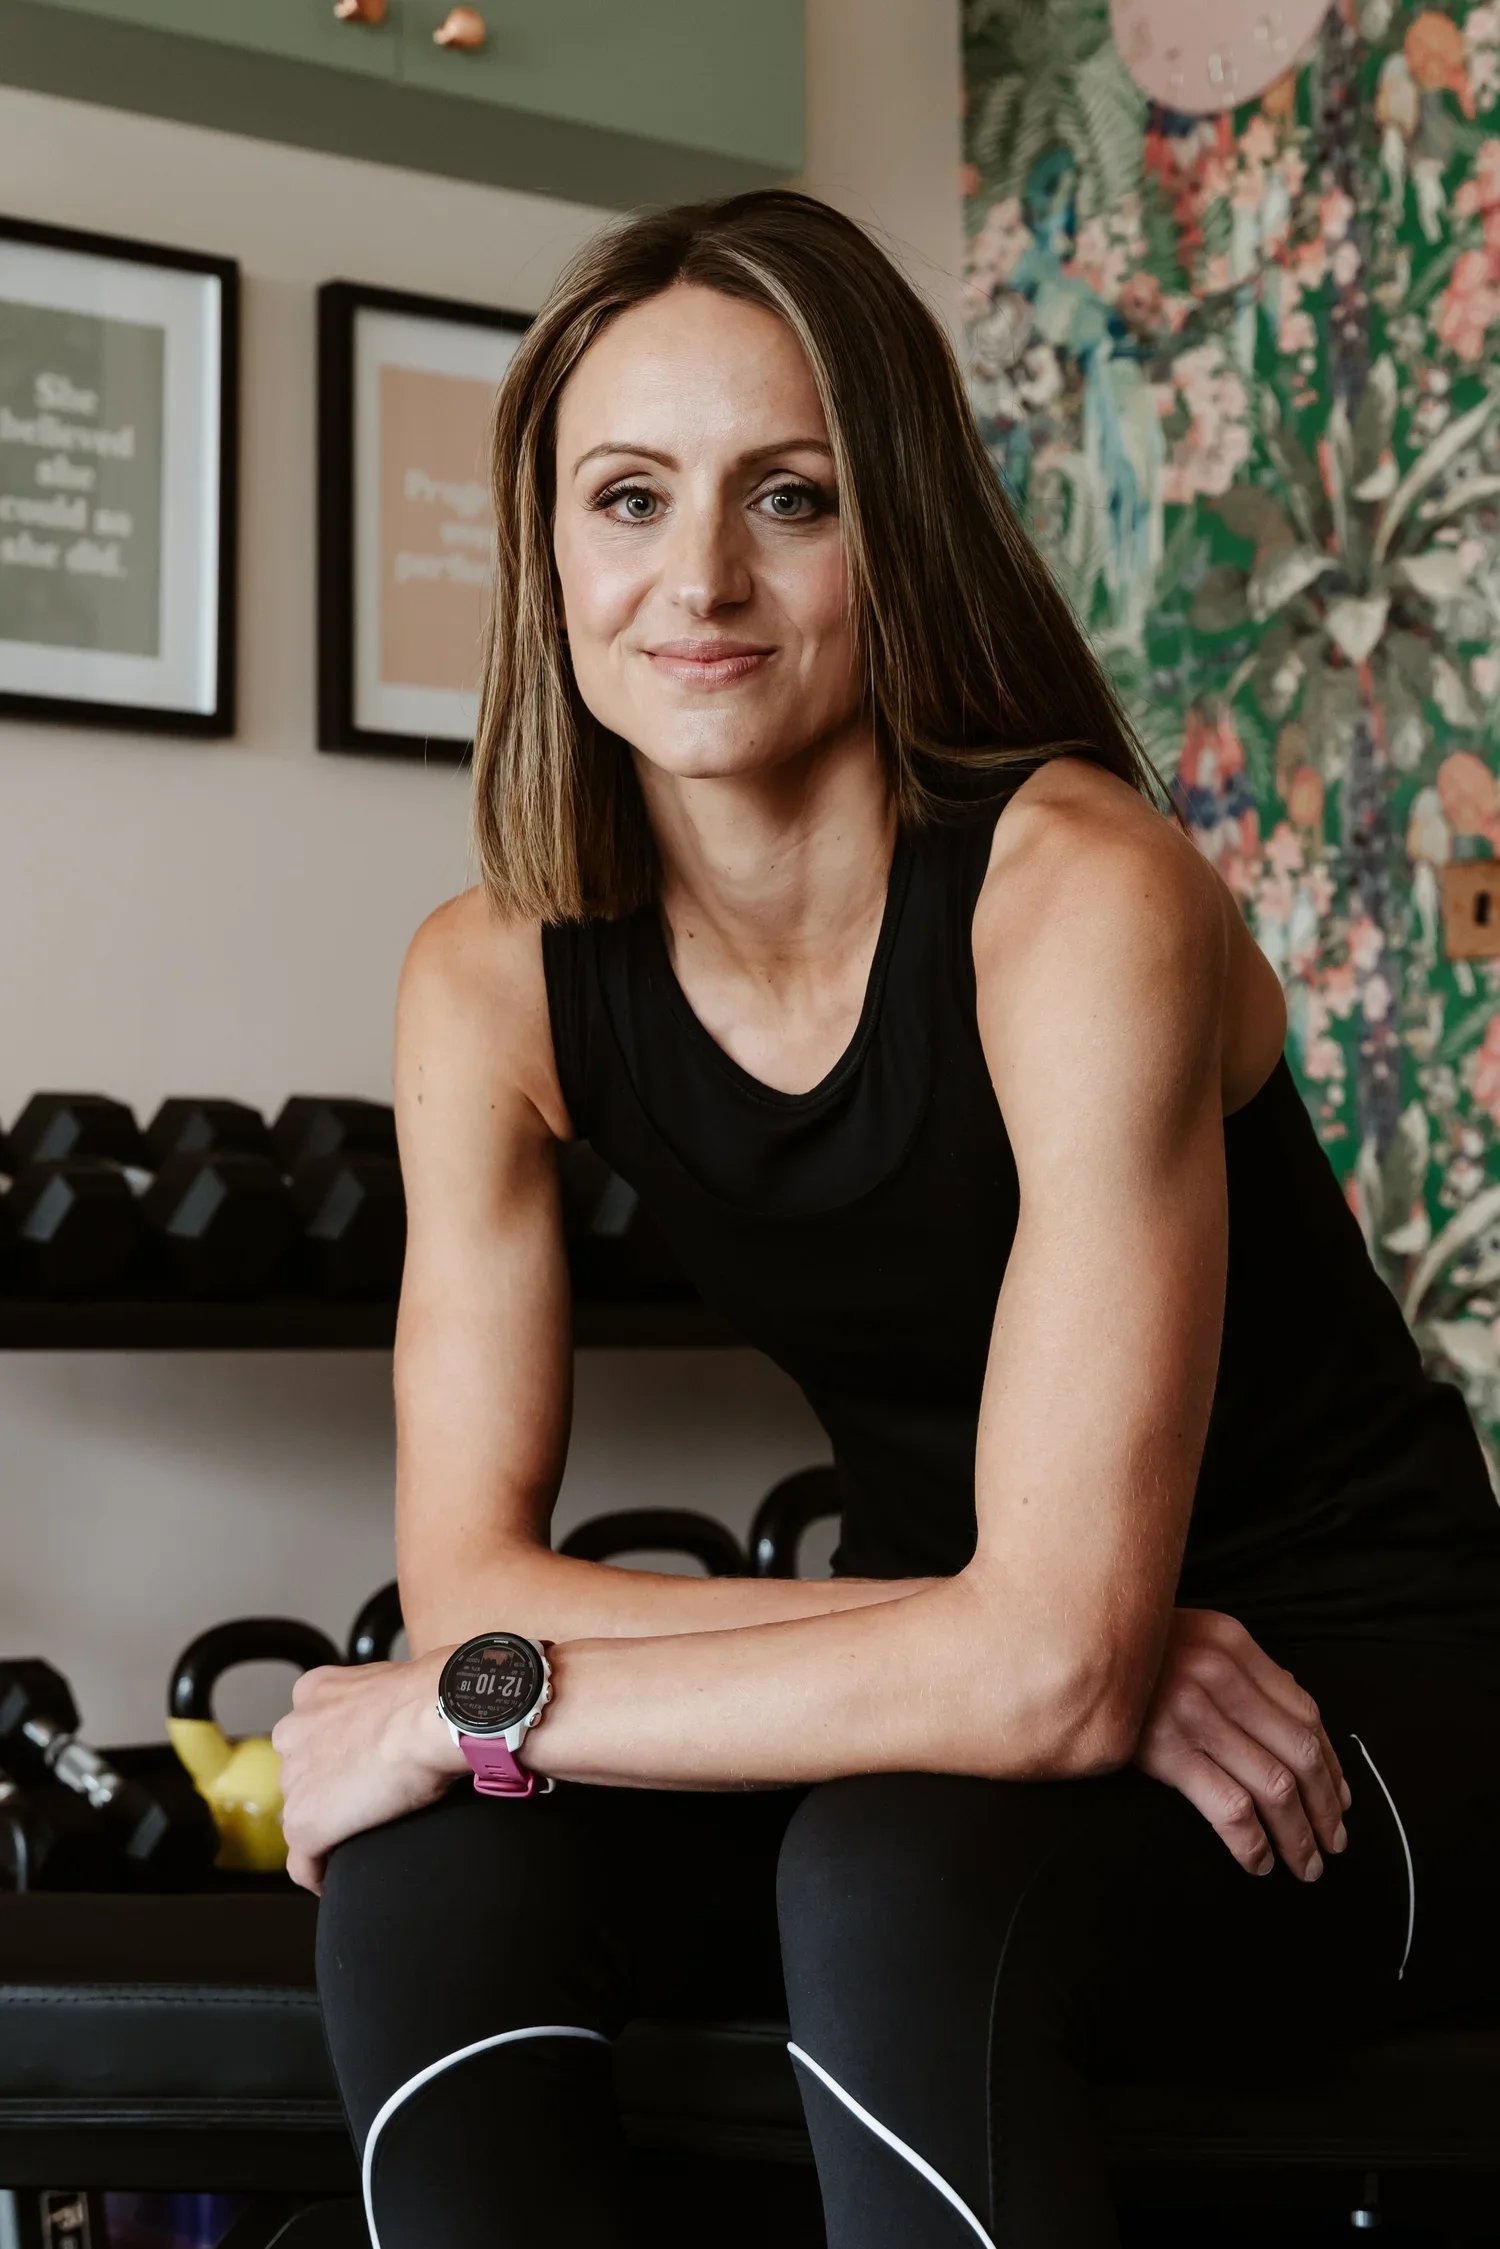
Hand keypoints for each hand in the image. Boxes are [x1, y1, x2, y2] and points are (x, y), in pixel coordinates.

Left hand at [270, 1648, 464, 1894]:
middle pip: (301, 1774)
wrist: (434, 1715)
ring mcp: (297, 1780)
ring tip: (361, 1834)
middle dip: (327, 1788)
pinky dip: (318, 1874)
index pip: (310, 1735)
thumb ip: (379, 1702)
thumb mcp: (393, 1683)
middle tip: (367, 1798)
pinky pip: (302, 1862)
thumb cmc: (431, 1696)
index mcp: (315, 1692)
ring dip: (328, 1826)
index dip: (334, 1755)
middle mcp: (295, 1732)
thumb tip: (404, 1717)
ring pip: (303, 1814)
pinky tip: (335, 1879)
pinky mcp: (307, 1823)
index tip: (355, 1769)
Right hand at [1132, 1608, 1350, 1881]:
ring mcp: (1192, 1711)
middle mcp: (1220, 1673)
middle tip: (1335, 1844)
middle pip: (1298, 1752)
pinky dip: (1253, 1842)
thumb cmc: (1130, 1656)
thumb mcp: (1193, 1642)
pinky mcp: (1164, 1749)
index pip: (1305, 1712)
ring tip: (1306, 1865)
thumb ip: (1244, 1671)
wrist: (1064, 1652)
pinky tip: (1258, 1861)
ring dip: (1299, 1835)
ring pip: (1274, 1785)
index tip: (1342, 1800)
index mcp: (1233, 1642)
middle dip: (1326, 1807)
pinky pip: (1229, 1806)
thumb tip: (1298, 1715)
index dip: (1331, 1765)